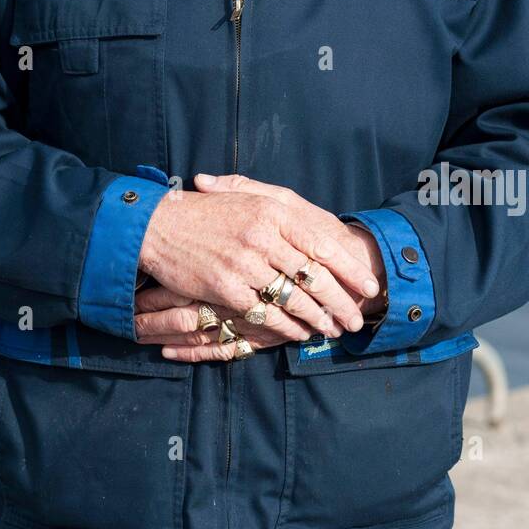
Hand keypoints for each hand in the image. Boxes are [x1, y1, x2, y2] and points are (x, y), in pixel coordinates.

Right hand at [138, 171, 384, 348]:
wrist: (160, 225)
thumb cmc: (209, 211)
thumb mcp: (248, 196)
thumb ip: (284, 212)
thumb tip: (322, 234)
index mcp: (272, 211)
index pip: (322, 244)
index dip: (349, 268)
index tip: (369, 285)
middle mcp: (262, 236)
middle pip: (313, 276)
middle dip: (340, 301)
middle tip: (355, 318)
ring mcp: (244, 264)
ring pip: (293, 298)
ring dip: (317, 318)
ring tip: (331, 329)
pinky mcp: (226, 288)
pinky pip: (265, 313)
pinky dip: (286, 327)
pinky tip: (298, 333)